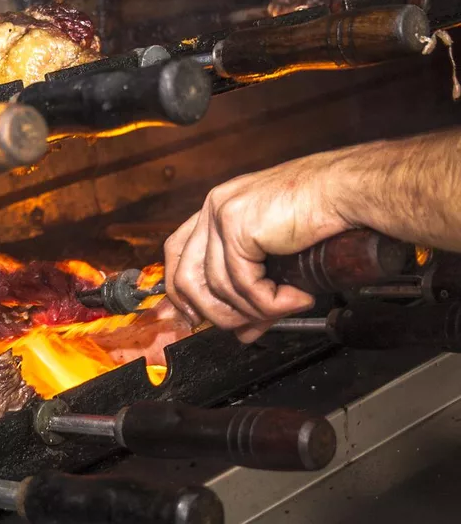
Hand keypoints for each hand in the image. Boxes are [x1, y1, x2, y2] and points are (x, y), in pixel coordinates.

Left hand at [164, 153, 352, 342]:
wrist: (347, 190)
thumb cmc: (320, 215)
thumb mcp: (276, 259)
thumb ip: (253, 294)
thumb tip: (243, 333)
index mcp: (218, 208)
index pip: (177, 253)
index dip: (179, 291)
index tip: (194, 317)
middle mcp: (214, 208)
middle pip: (185, 277)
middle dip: (214, 313)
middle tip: (248, 327)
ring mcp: (222, 215)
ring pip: (217, 288)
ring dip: (252, 311)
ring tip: (285, 308)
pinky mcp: (238, 226)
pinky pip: (243, 284)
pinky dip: (269, 302)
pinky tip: (296, 298)